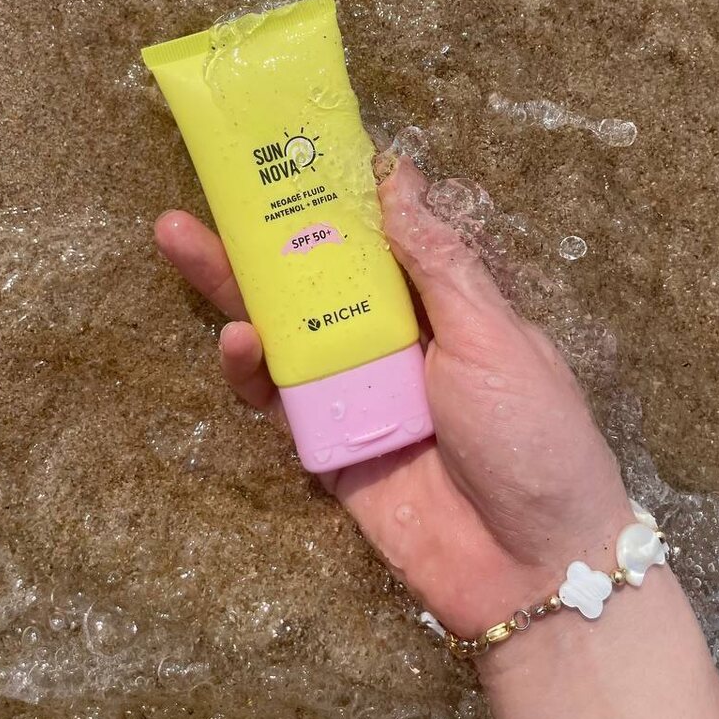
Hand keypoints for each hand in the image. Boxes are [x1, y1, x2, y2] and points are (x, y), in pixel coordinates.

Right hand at [154, 156, 632, 638]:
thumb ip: (438, 260)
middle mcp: (391, 337)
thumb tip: (397, 173)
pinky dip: (250, 370)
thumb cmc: (531, 437)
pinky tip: (237, 341)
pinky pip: (277, 397)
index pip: (375, 234)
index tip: (286, 149)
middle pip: (314, 274)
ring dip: (234, 287)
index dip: (332, 193)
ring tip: (186, 242)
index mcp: (440, 302)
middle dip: (259, 234)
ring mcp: (354, 389)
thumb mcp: (493, 335)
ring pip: (282, 328)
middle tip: (204, 191)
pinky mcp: (325, 443)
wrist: (531, 568)